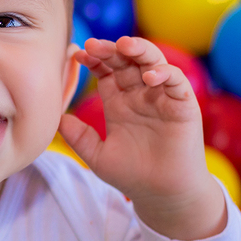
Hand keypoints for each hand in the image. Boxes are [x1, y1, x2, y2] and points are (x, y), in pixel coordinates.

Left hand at [59, 36, 225, 240]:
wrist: (162, 196)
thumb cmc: (132, 175)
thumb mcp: (97, 155)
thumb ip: (78, 137)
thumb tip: (57, 118)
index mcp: (119, 102)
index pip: (106, 71)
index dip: (94, 60)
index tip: (77, 55)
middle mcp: (140, 95)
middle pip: (126, 61)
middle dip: (111, 50)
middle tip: (94, 45)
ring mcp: (162, 97)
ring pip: (153, 62)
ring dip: (140, 50)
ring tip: (125, 45)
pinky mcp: (183, 105)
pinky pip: (176, 81)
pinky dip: (165, 73)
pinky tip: (149, 77)